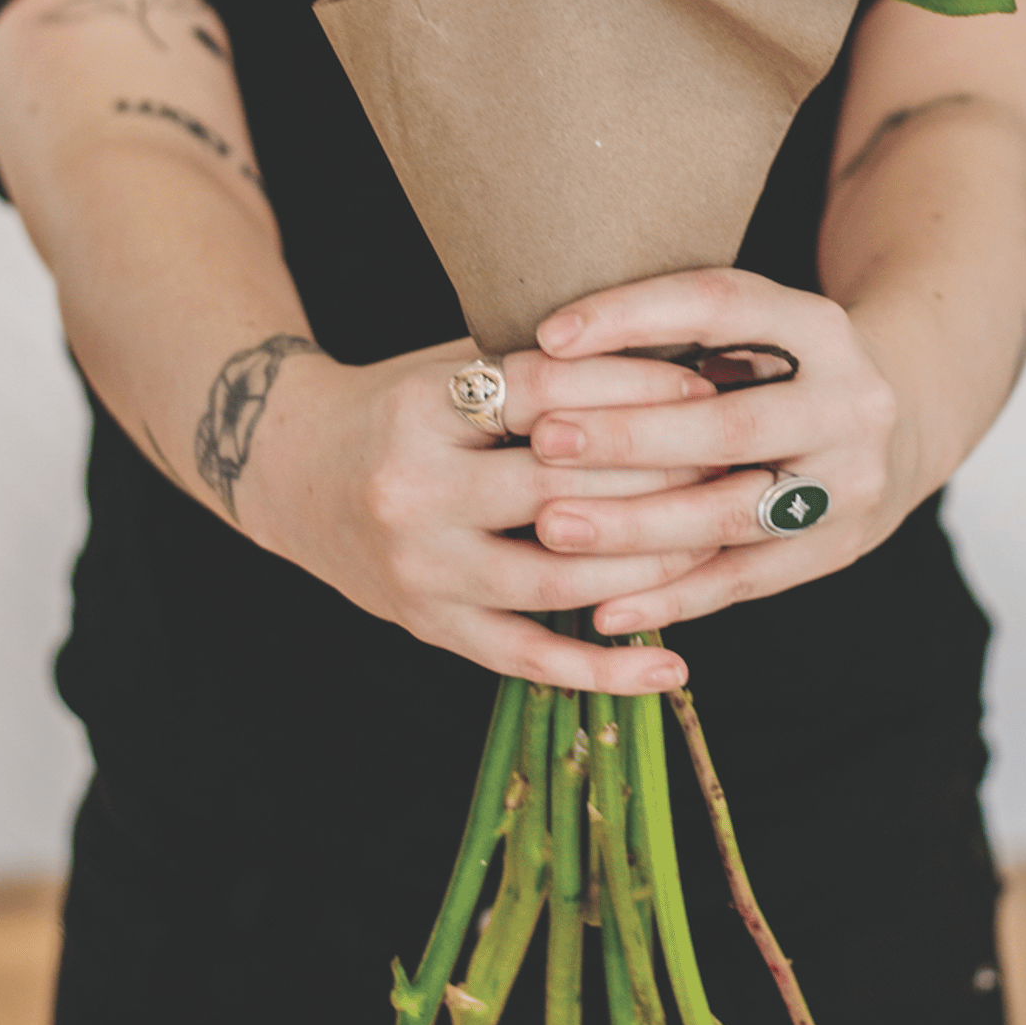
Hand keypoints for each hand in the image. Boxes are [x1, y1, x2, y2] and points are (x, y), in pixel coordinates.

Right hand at [241, 335, 718, 692]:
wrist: (291, 470)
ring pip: (555, 577)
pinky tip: (672, 665)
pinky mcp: (429, 626)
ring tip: (719, 547)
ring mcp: (420, 567)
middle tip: (734, 468)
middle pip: (559, 487)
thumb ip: (538, 371)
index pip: (548, 393)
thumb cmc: (401, 406)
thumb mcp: (452, 367)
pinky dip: (603, 669)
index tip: (705, 388)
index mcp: (425, 408)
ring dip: (649, 566)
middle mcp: (415, 489)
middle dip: (658, 478)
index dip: (632, 389)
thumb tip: (672, 355)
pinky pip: (527, 658)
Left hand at [527, 269, 906, 634]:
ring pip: (730, 513)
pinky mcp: (836, 550)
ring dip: (635, 525)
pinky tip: (602, 607)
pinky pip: (741, 580)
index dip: (633, 317)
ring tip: (552, 527)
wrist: (902, 421)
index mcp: (820, 326)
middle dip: (628, 436)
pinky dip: (669, 597)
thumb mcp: (758, 324)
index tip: (549, 336)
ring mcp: (849, 484)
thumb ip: (680, 330)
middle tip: (544, 439)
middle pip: (730, 426)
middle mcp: (849, 404)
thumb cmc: (784, 364)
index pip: (720, 306)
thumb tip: (552, 345)